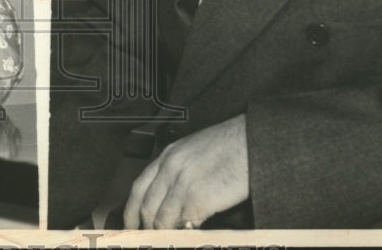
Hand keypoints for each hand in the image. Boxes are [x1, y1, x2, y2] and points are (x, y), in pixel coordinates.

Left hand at [123, 113, 248, 228]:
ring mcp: (182, 186)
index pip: (138, 187)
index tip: (130, 224)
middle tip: (148, 238)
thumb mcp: (194, 149)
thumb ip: (178, 169)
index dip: (131, 210)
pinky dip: (183, 234)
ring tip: (170, 239)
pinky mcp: (197, 200)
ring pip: (161, 220)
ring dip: (165, 233)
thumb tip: (171, 194)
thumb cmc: (230, 145)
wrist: (250, 142)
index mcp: (168, 155)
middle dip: (146, 227)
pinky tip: (188, 235)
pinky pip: (183, 225)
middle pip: (146, 207)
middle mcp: (170, 169)